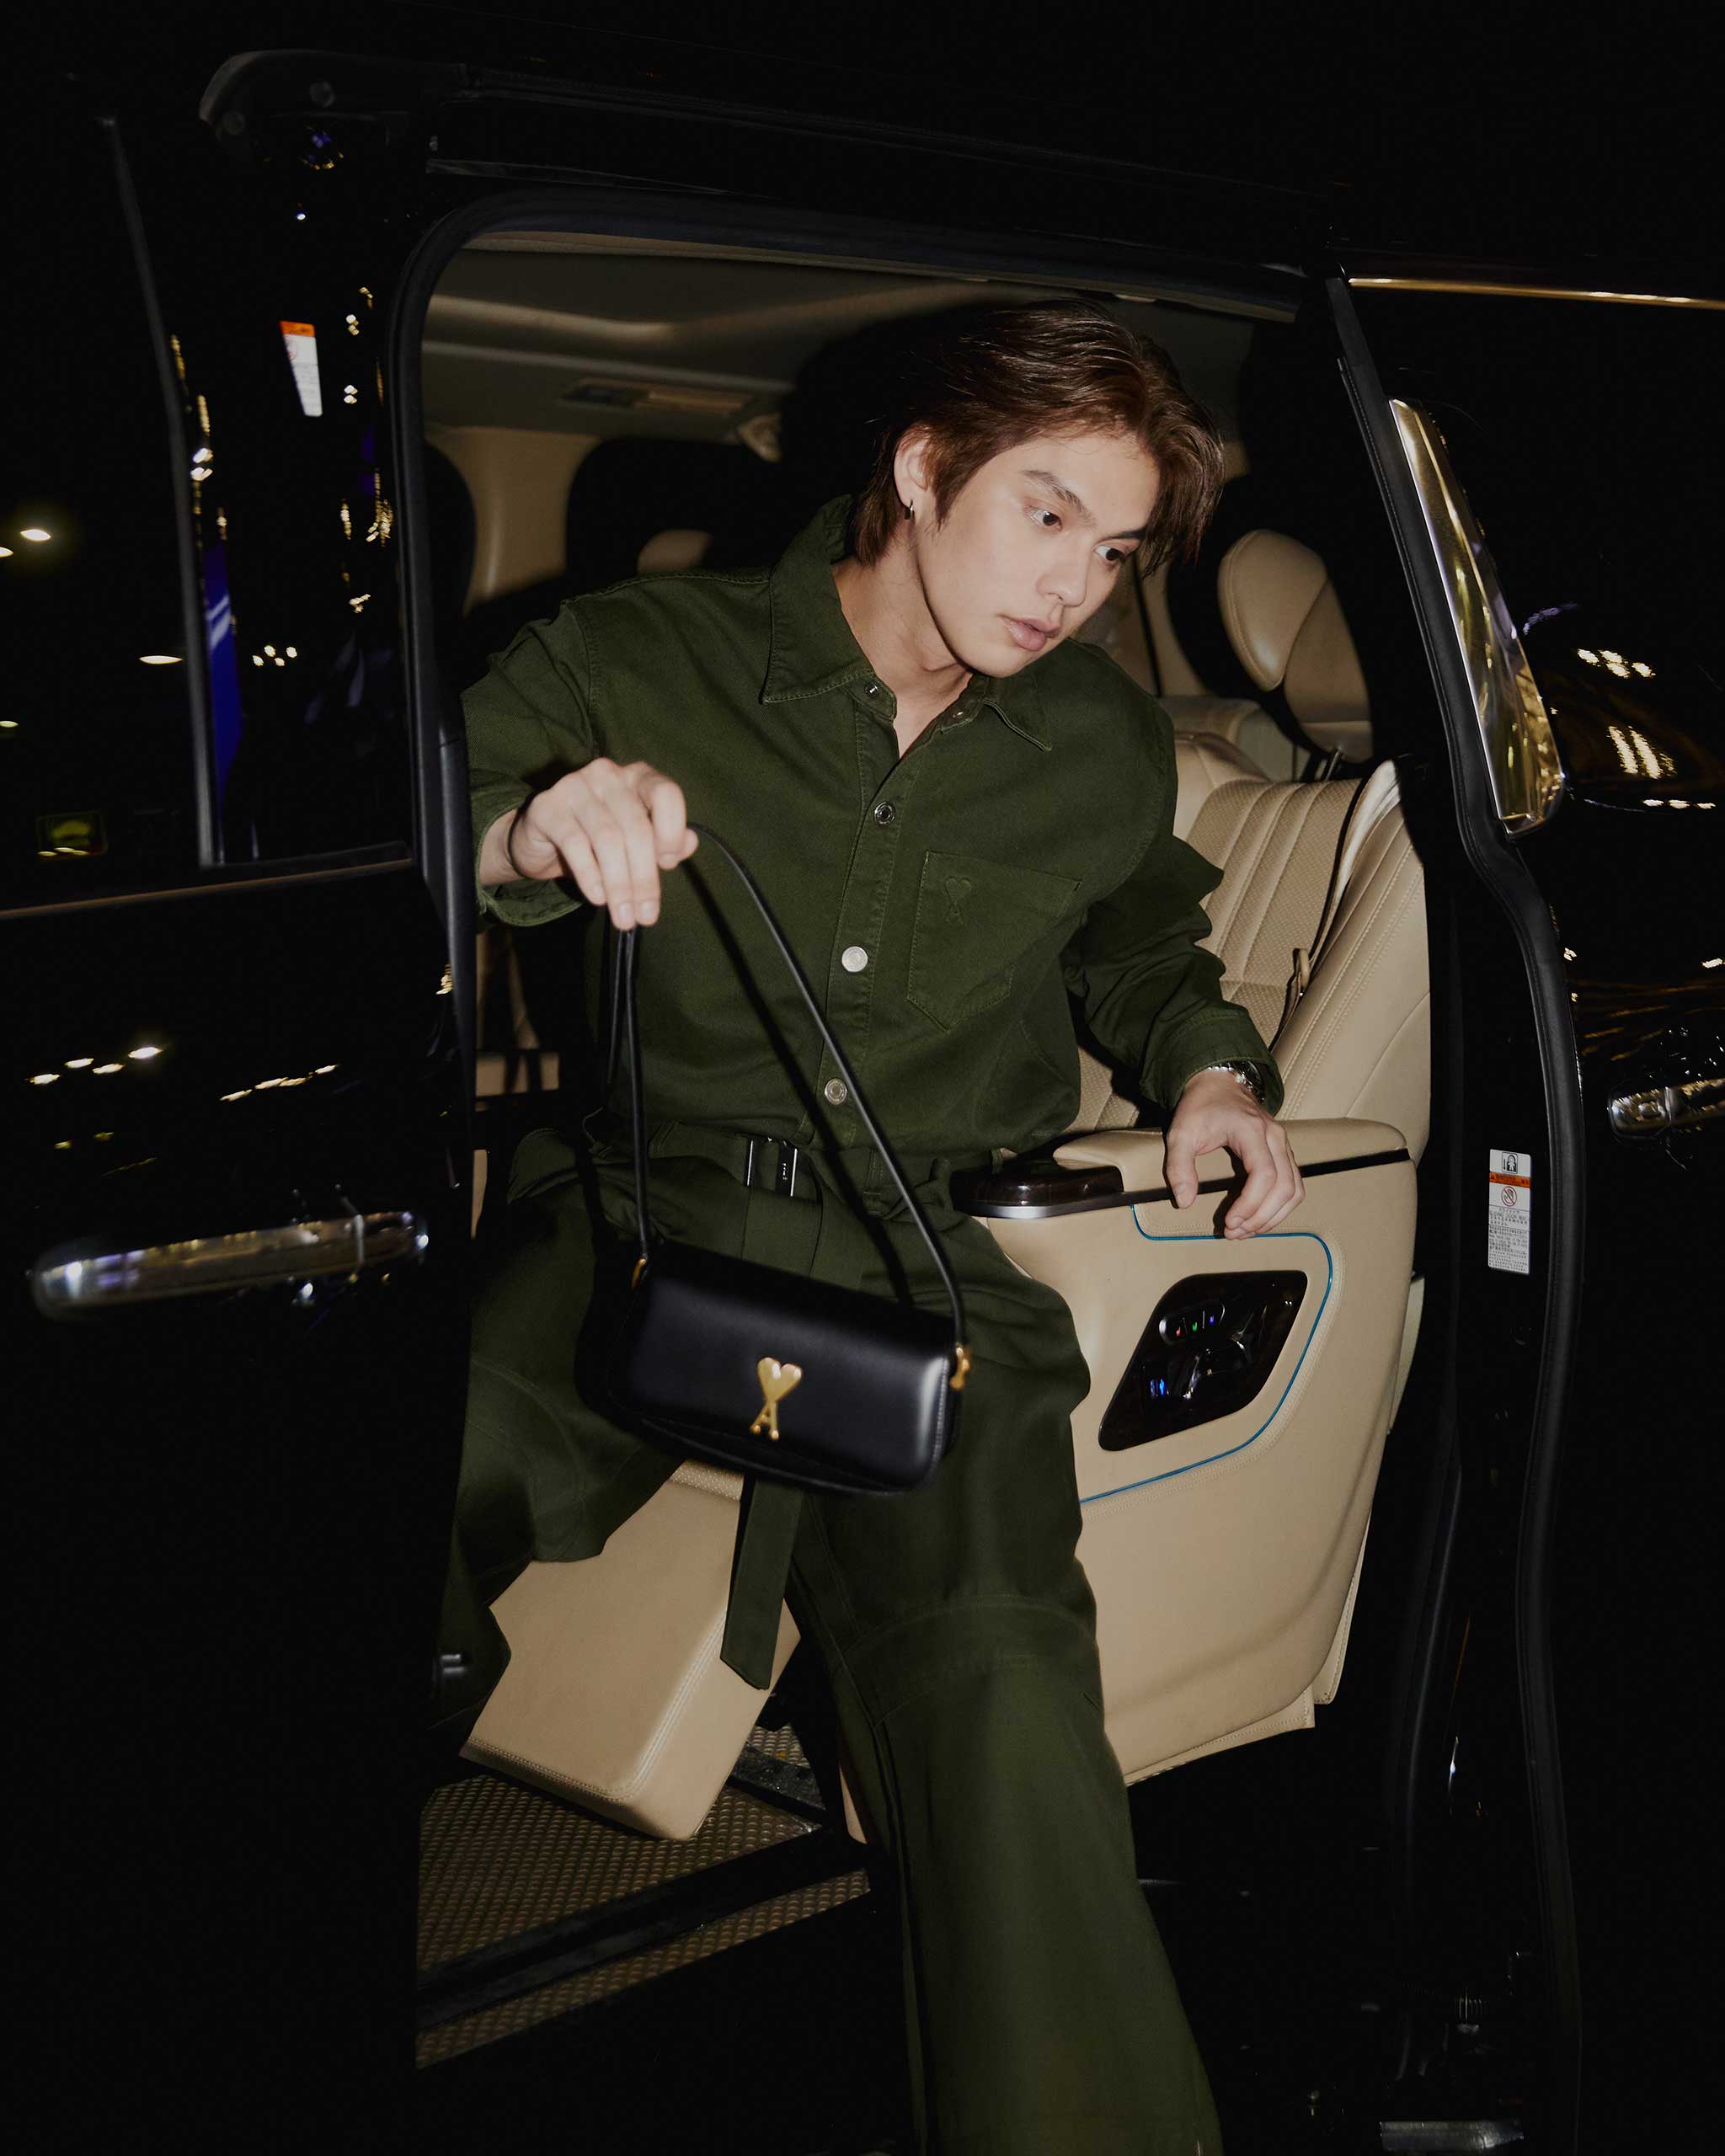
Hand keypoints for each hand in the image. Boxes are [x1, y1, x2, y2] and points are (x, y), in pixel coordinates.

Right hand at [483, 758, 696, 928]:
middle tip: (645, 915)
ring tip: (623, 917)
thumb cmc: (597, 840)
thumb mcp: (636, 843)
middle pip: (636, 826)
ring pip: (607, 838)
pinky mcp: (548, 806)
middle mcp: (608, 774)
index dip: (671, 831)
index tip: (668, 866)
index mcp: (638, 777)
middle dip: (644, 877)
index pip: (666, 793)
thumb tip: (689, 843)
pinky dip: (590, 875)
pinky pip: (575, 843)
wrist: (541, 840)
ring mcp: (575, 786)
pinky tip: (598, 897)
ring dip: (619, 884)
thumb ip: (665, 842)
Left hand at [1164, 1069, 1303, 1237]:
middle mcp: (1275, 1138)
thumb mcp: (1180, 1133)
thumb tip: (1184, 1202)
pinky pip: (1293, 1185)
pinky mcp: (1284, 1153)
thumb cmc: (1200, 1108)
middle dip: (1261, 1217)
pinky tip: (1259, 1218)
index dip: (1251, 1204)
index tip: (1230, 1222)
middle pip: (1285, 1187)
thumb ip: (1179, 1166)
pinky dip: (1280, 1207)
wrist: (1219, 1083)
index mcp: (1251, 1131)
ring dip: (1273, 1216)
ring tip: (1245, 1231)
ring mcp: (1283, 1145)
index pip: (1265, 1174)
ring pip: (1294, 1189)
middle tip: (1234, 1232)